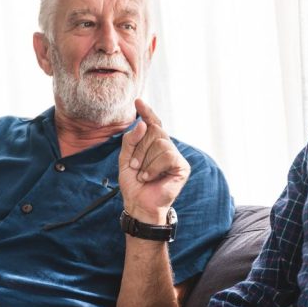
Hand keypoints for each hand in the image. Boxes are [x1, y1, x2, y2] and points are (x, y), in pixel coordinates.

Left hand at [118, 99, 190, 224]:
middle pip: (153, 131)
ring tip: (142, 175)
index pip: (152, 123)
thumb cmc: (133, 184)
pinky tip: (150, 178)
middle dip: (139, 149)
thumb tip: (143, 124)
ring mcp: (175, 156)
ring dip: (145, 160)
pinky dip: (154, 167)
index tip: (138, 102)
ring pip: (160, 143)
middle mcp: (166, 147)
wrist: (139, 204)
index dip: (147, 112)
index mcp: (153, 144)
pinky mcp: (182, 167)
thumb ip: (131, 140)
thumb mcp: (125, 158)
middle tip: (134, 166)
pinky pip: (167, 156)